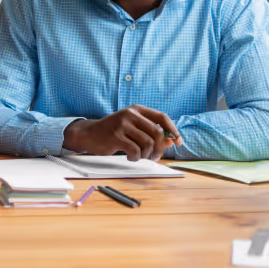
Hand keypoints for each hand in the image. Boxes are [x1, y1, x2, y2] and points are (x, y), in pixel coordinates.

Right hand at [62, 105, 182, 161]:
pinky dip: (135, 157)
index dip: (173, 130)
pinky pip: (135, 150)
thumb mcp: (133, 128)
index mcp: (136, 110)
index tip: (179, 141)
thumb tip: (173, 141)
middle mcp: (130, 114)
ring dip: (146, 154)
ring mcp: (122, 124)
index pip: (162, 117)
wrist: (89, 134)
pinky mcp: (115, 136)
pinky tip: (129, 156)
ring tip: (139, 156)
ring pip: (147, 143)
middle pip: (156, 132)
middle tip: (156, 157)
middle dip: (160, 148)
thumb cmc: (114, 132)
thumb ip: (151, 133)